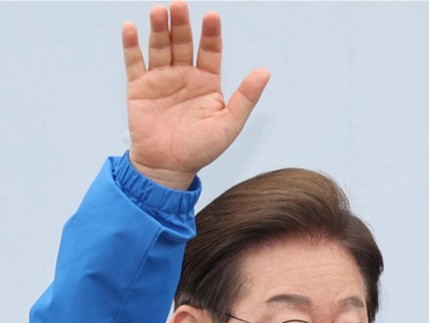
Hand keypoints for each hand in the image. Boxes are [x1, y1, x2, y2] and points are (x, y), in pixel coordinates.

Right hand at [123, 2, 270, 188]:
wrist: (169, 168)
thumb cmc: (202, 150)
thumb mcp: (229, 124)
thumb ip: (246, 97)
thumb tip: (265, 72)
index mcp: (208, 82)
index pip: (210, 51)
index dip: (211, 34)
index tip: (212, 16)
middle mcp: (185, 76)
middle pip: (183, 42)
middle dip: (182, 23)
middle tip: (179, 4)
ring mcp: (161, 79)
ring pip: (160, 47)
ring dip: (159, 28)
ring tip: (160, 10)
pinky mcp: (139, 87)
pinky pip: (134, 62)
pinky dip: (131, 45)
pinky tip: (131, 28)